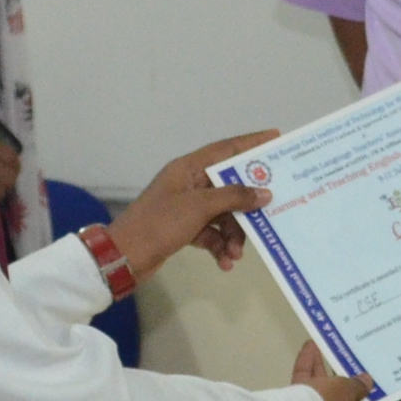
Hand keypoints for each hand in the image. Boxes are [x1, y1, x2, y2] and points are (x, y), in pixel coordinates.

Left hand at [109, 131, 279, 280]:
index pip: (226, 149)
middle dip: (247, 206)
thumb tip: (264, 193)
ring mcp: (186, 207)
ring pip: (223, 214)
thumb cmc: (160, 224)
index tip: (275, 137)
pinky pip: (211, 233)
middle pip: (229, 187)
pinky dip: (220, 246)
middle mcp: (189, 184)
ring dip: (233, 234)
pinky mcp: (184, 228)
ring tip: (237, 254)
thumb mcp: (199, 208)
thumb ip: (233, 197)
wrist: (125, 257)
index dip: (251, 143)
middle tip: (271, 213)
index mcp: (188, 168)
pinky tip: (225, 263)